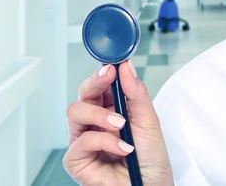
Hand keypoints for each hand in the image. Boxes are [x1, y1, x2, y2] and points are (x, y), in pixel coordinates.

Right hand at [63, 60, 173, 185]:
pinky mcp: (77, 161)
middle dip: (95, 83)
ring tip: (121, 124)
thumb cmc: (150, 158)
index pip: (100, 87)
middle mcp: (94, 124)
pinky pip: (81, 141)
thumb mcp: (148, 120)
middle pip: (83, 95)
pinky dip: (104, 141)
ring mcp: (83, 141)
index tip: (112, 66)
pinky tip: (122, 148)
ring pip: (75, 112)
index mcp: (111, 111)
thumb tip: (126, 66)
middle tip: (109, 79)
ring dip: (100, 114)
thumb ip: (136, 93)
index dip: (102, 74)